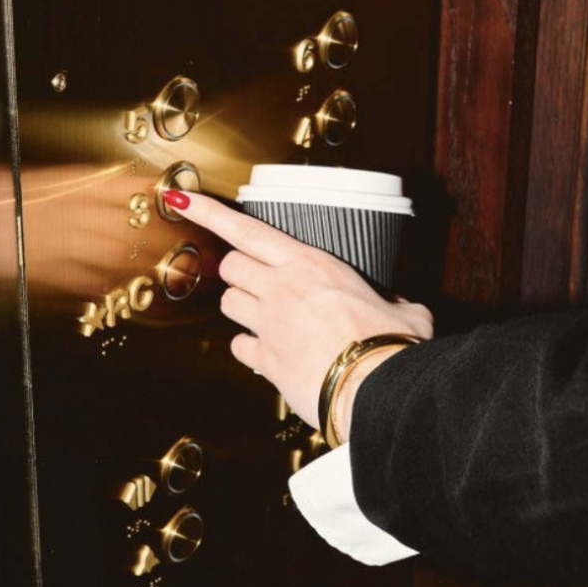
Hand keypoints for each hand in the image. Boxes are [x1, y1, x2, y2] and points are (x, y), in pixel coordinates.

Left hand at [168, 192, 433, 434]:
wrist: (375, 389)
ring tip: (264, 315)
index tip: (183, 198)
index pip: (246, 228)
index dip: (208, 211)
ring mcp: (268, 324)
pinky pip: (239, 346)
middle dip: (239, 271)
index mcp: (311, 264)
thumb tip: (402, 308)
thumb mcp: (404, 311)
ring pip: (227, 303)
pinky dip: (248, 348)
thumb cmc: (389, 346)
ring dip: (241, 306)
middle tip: (255, 279)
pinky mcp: (265, 359)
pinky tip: (267, 351)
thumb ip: (396, 303)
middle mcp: (282, 288)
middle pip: (232, 265)